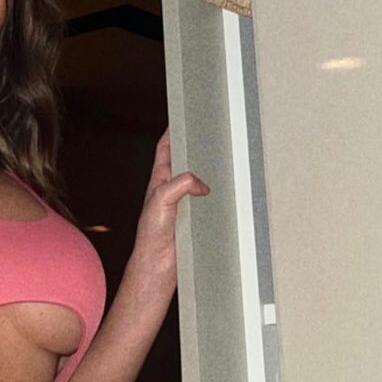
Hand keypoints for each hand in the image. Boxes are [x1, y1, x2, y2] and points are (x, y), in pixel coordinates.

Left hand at [130, 127, 209, 292]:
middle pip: (186, 161)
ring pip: (200, 180)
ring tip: (225, 159)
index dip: (173, 131)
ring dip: (210, 172)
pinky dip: (218, 195)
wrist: (158, 265)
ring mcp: (184, 203)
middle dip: (197, 148)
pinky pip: (209, 201)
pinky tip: (229, 191)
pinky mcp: (196, 218)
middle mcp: (172, 189)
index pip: (166, 147)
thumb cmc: (152, 234)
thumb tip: (203, 185)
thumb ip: (181, 184)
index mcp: (159, 179)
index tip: (184, 116)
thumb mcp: (161, 200)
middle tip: (212, 134)